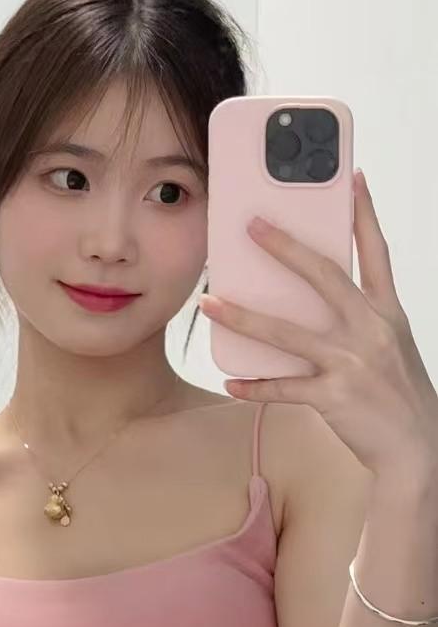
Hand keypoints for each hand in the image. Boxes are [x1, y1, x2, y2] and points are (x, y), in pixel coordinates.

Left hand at [198, 170, 437, 480]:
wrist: (418, 448)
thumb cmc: (396, 392)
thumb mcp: (389, 344)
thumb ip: (358, 316)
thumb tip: (311, 295)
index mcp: (387, 312)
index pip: (376, 251)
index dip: (364, 213)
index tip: (351, 178)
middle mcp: (371, 330)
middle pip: (324, 276)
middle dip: (285, 247)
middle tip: (251, 224)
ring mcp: (353, 362)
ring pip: (287, 333)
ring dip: (242, 317)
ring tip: (209, 302)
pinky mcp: (336, 396)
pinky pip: (284, 388)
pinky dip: (254, 386)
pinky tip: (230, 382)